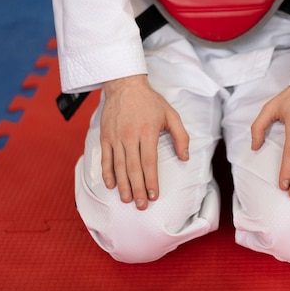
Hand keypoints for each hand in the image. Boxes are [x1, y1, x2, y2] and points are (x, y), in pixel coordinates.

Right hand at [100, 75, 188, 209]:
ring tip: (127, 200)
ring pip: (118, 166)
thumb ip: (180, 136)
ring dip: (123, 185)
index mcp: (147, 132)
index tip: (154, 195)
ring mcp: (115, 137)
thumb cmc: (150, 101)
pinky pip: (105, 158)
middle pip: (133, 168)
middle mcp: (130, 136)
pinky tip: (112, 185)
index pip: (149, 162)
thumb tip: (185, 158)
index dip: (151, 180)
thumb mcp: (171, 115)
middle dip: (138, 189)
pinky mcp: (105, 137)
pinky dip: (107, 173)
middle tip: (141, 206)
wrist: (124, 85)